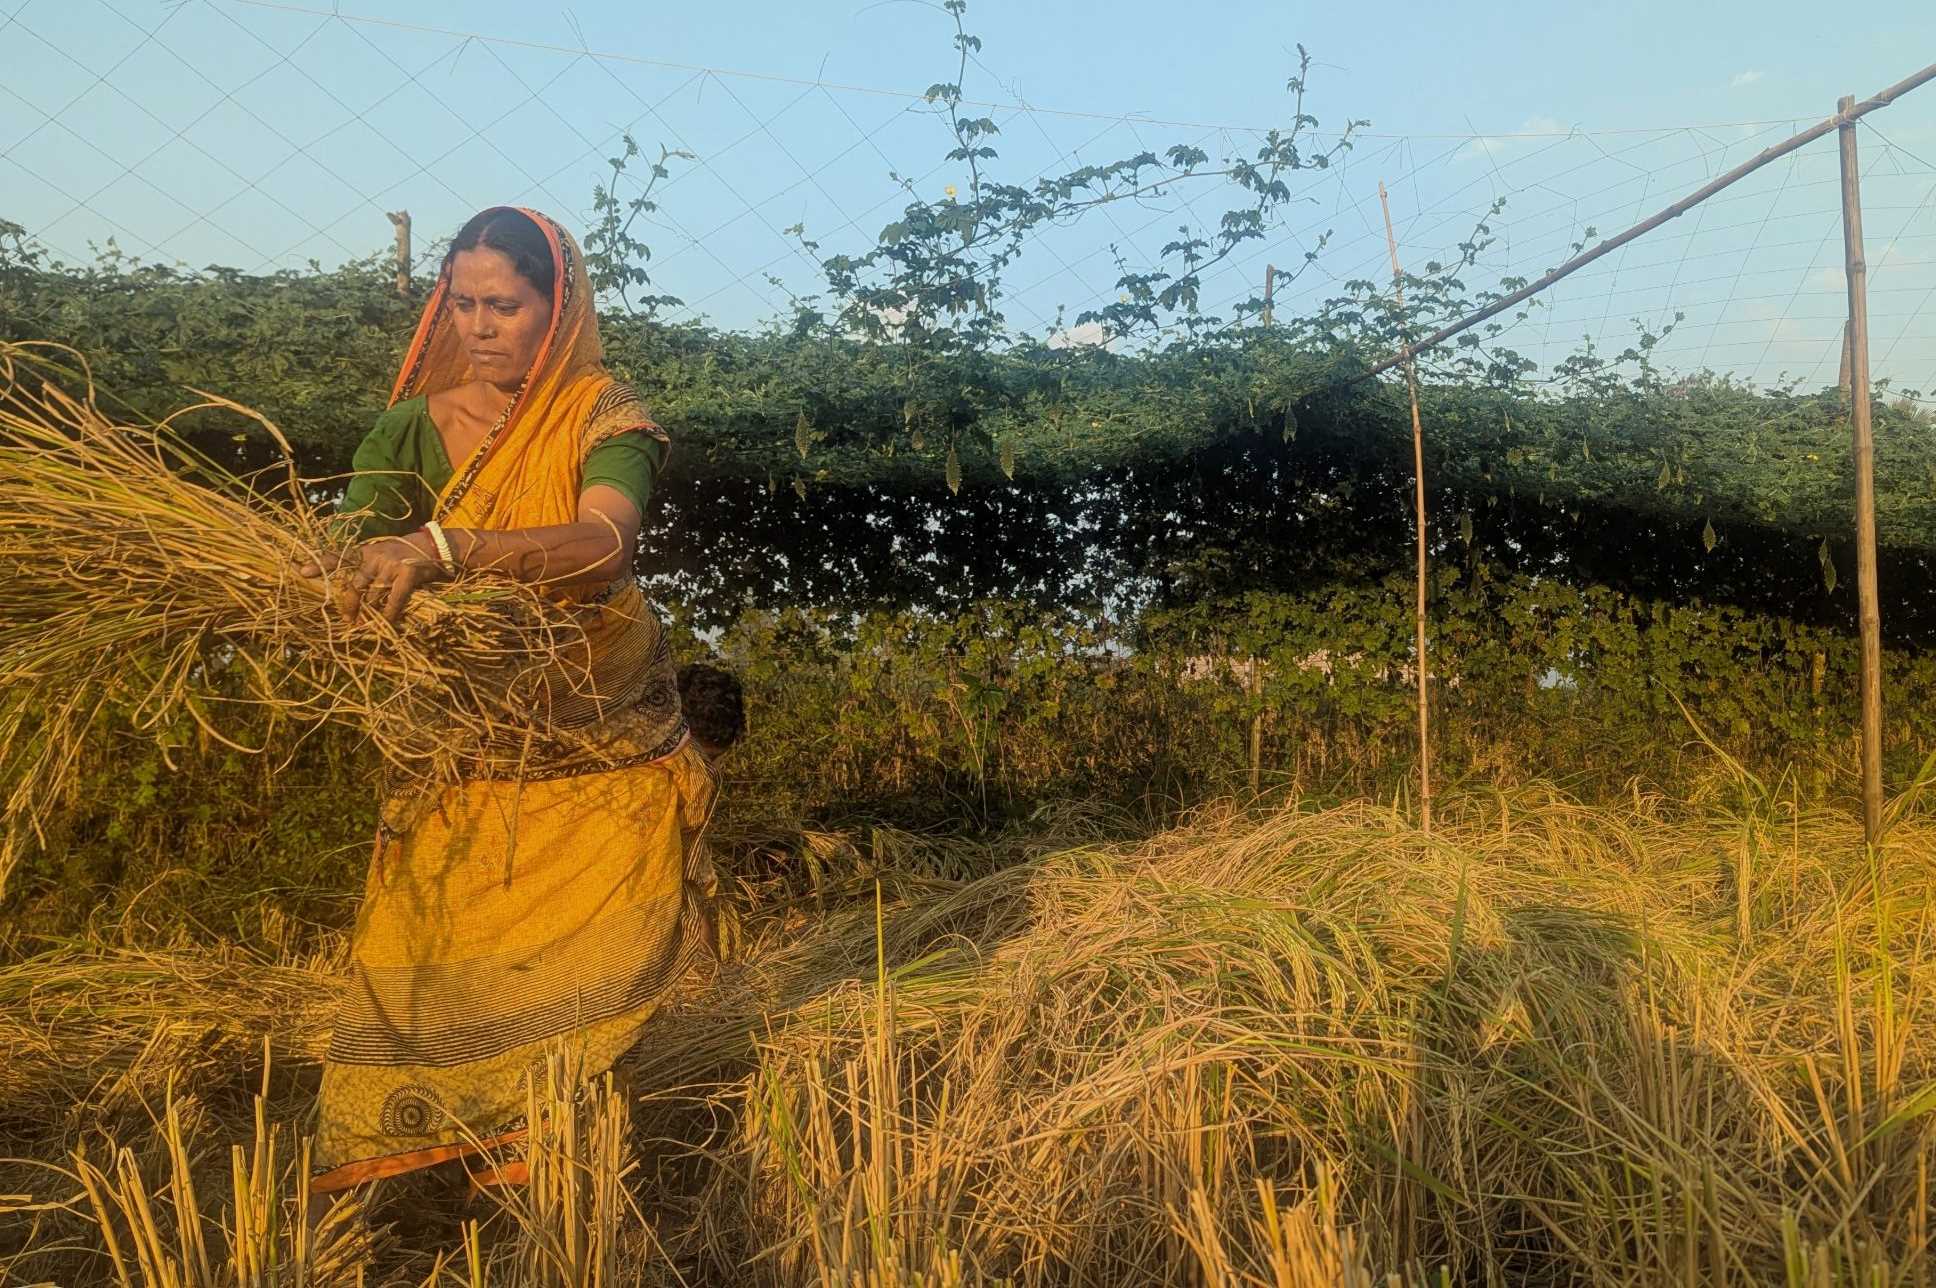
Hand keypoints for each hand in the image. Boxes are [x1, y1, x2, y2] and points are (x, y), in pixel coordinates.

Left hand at [298, 532, 446, 624]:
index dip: (321, 565)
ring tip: (365, 627)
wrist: (436, 547)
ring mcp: (392, 565)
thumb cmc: (405, 556)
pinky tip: (385, 624)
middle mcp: (376, 557)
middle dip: (350, 606)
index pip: (339, 557)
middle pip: (355, 586)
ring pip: (373, 596)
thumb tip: (353, 596)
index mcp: (366, 552)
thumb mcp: (383, 556)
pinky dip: (389, 614)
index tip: (302, 572)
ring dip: (369, 614)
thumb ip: (366, 570)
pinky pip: (394, 600)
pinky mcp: (408, 574)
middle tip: (348, 620)